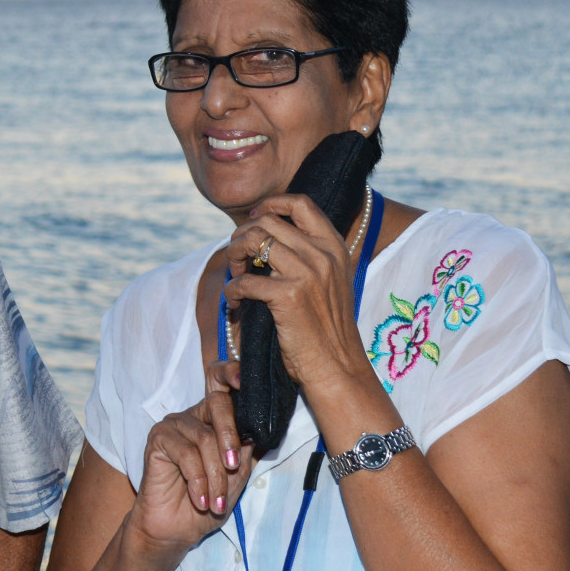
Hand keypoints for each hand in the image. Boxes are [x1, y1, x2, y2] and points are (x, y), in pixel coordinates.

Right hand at [127, 359, 254, 554]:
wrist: (176, 531)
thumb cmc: (207, 502)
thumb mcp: (236, 478)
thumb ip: (244, 450)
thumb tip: (257, 428)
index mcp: (214, 420)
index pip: (221, 383)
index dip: (231, 373)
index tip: (244, 379)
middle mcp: (194, 416)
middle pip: (217, 403)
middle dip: (230, 435)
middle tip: (233, 467)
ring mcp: (174, 426)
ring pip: (204, 437)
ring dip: (215, 474)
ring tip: (216, 500)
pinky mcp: (157, 439)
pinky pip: (185, 453)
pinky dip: (198, 479)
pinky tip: (200, 499)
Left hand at [223, 193, 369, 391]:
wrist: (338, 368)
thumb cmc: (327, 329)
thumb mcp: (329, 282)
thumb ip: (309, 257)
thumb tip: (265, 236)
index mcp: (334, 247)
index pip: (301, 203)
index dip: (271, 204)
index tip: (253, 219)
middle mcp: (323, 254)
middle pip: (267, 221)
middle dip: (242, 236)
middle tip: (237, 258)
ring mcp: (307, 272)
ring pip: (252, 241)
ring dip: (234, 257)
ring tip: (234, 275)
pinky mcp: (288, 295)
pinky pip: (244, 280)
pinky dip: (231, 290)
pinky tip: (234, 302)